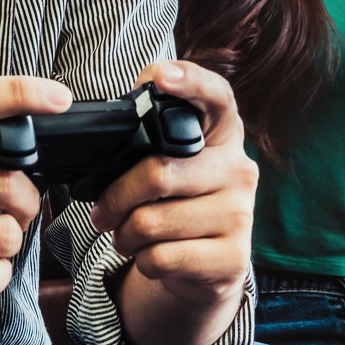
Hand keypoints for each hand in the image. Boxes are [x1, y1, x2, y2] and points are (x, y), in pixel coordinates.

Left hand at [89, 61, 256, 311]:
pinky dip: (141, 260)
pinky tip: (151, 255)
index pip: (216, 97)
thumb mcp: (168, 163)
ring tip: (127, 235)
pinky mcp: (233, 258)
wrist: (205, 268)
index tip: (160, 76)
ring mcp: (241, 214)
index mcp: (223, 134)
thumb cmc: (176, 203)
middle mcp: (239, 169)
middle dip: (115, 198)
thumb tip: (122, 106)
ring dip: (124, 234)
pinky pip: (161, 257)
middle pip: (158, 173)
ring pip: (151, 222)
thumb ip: (150, 134)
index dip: (189, 81)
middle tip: (103, 212)